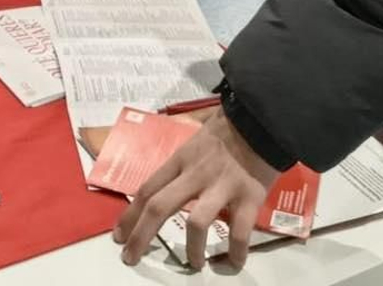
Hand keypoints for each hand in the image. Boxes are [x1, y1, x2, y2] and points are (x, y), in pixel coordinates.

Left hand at [113, 110, 277, 269]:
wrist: (264, 119)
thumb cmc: (228, 130)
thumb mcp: (194, 140)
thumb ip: (180, 164)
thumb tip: (163, 188)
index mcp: (181, 159)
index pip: (147, 189)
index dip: (129, 215)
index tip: (119, 235)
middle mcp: (196, 174)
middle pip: (160, 206)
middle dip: (141, 236)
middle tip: (131, 257)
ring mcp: (222, 186)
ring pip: (196, 223)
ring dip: (191, 250)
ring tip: (193, 264)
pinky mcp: (249, 197)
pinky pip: (239, 233)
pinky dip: (234, 254)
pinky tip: (231, 263)